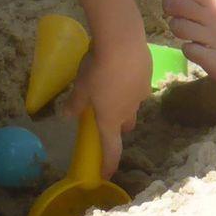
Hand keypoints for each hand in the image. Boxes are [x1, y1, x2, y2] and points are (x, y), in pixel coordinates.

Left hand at [64, 31, 149, 176]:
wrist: (122, 41)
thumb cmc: (97, 69)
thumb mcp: (80, 87)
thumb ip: (75, 104)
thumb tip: (66, 115)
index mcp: (110, 119)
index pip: (111, 149)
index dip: (109, 164)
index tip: (106, 175)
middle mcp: (129, 110)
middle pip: (125, 125)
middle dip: (117, 124)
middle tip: (103, 113)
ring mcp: (141, 93)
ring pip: (133, 104)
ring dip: (124, 101)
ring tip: (112, 84)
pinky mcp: (148, 75)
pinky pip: (139, 85)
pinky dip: (130, 83)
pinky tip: (122, 68)